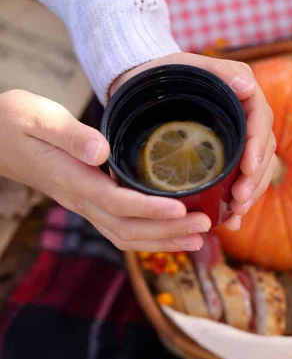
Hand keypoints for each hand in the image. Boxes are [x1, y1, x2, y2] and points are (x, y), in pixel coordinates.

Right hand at [0, 89, 210, 251]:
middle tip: (205, 226)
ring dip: (163, 240)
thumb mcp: (39, 118)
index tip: (182, 208)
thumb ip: (71, 135)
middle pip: (128, 228)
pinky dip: (149, 237)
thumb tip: (101, 152)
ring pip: (126, 235)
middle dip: (168, 231)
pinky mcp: (88, 203)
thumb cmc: (17, 122)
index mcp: (72, 179)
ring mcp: (84, 205)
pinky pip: (120, 229)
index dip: (151, 209)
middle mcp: (80, 200)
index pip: (117, 202)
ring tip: (198, 239)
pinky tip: (172, 234)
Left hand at [111, 52, 276, 230]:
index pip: (260, 123)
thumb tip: (247, 87)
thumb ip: (220, 73)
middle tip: (240, 202)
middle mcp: (246, 118)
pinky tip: (232, 221)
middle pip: (263, 152)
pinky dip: (236, 201)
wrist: (145, 85)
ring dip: (250, 194)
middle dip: (255, 180)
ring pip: (255, 170)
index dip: (258, 149)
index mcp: (243, 96)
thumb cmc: (165, 72)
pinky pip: (239, 180)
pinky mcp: (225, 156)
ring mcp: (237, 139)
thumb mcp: (188, 65)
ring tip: (236, 215)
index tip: (248, 170)